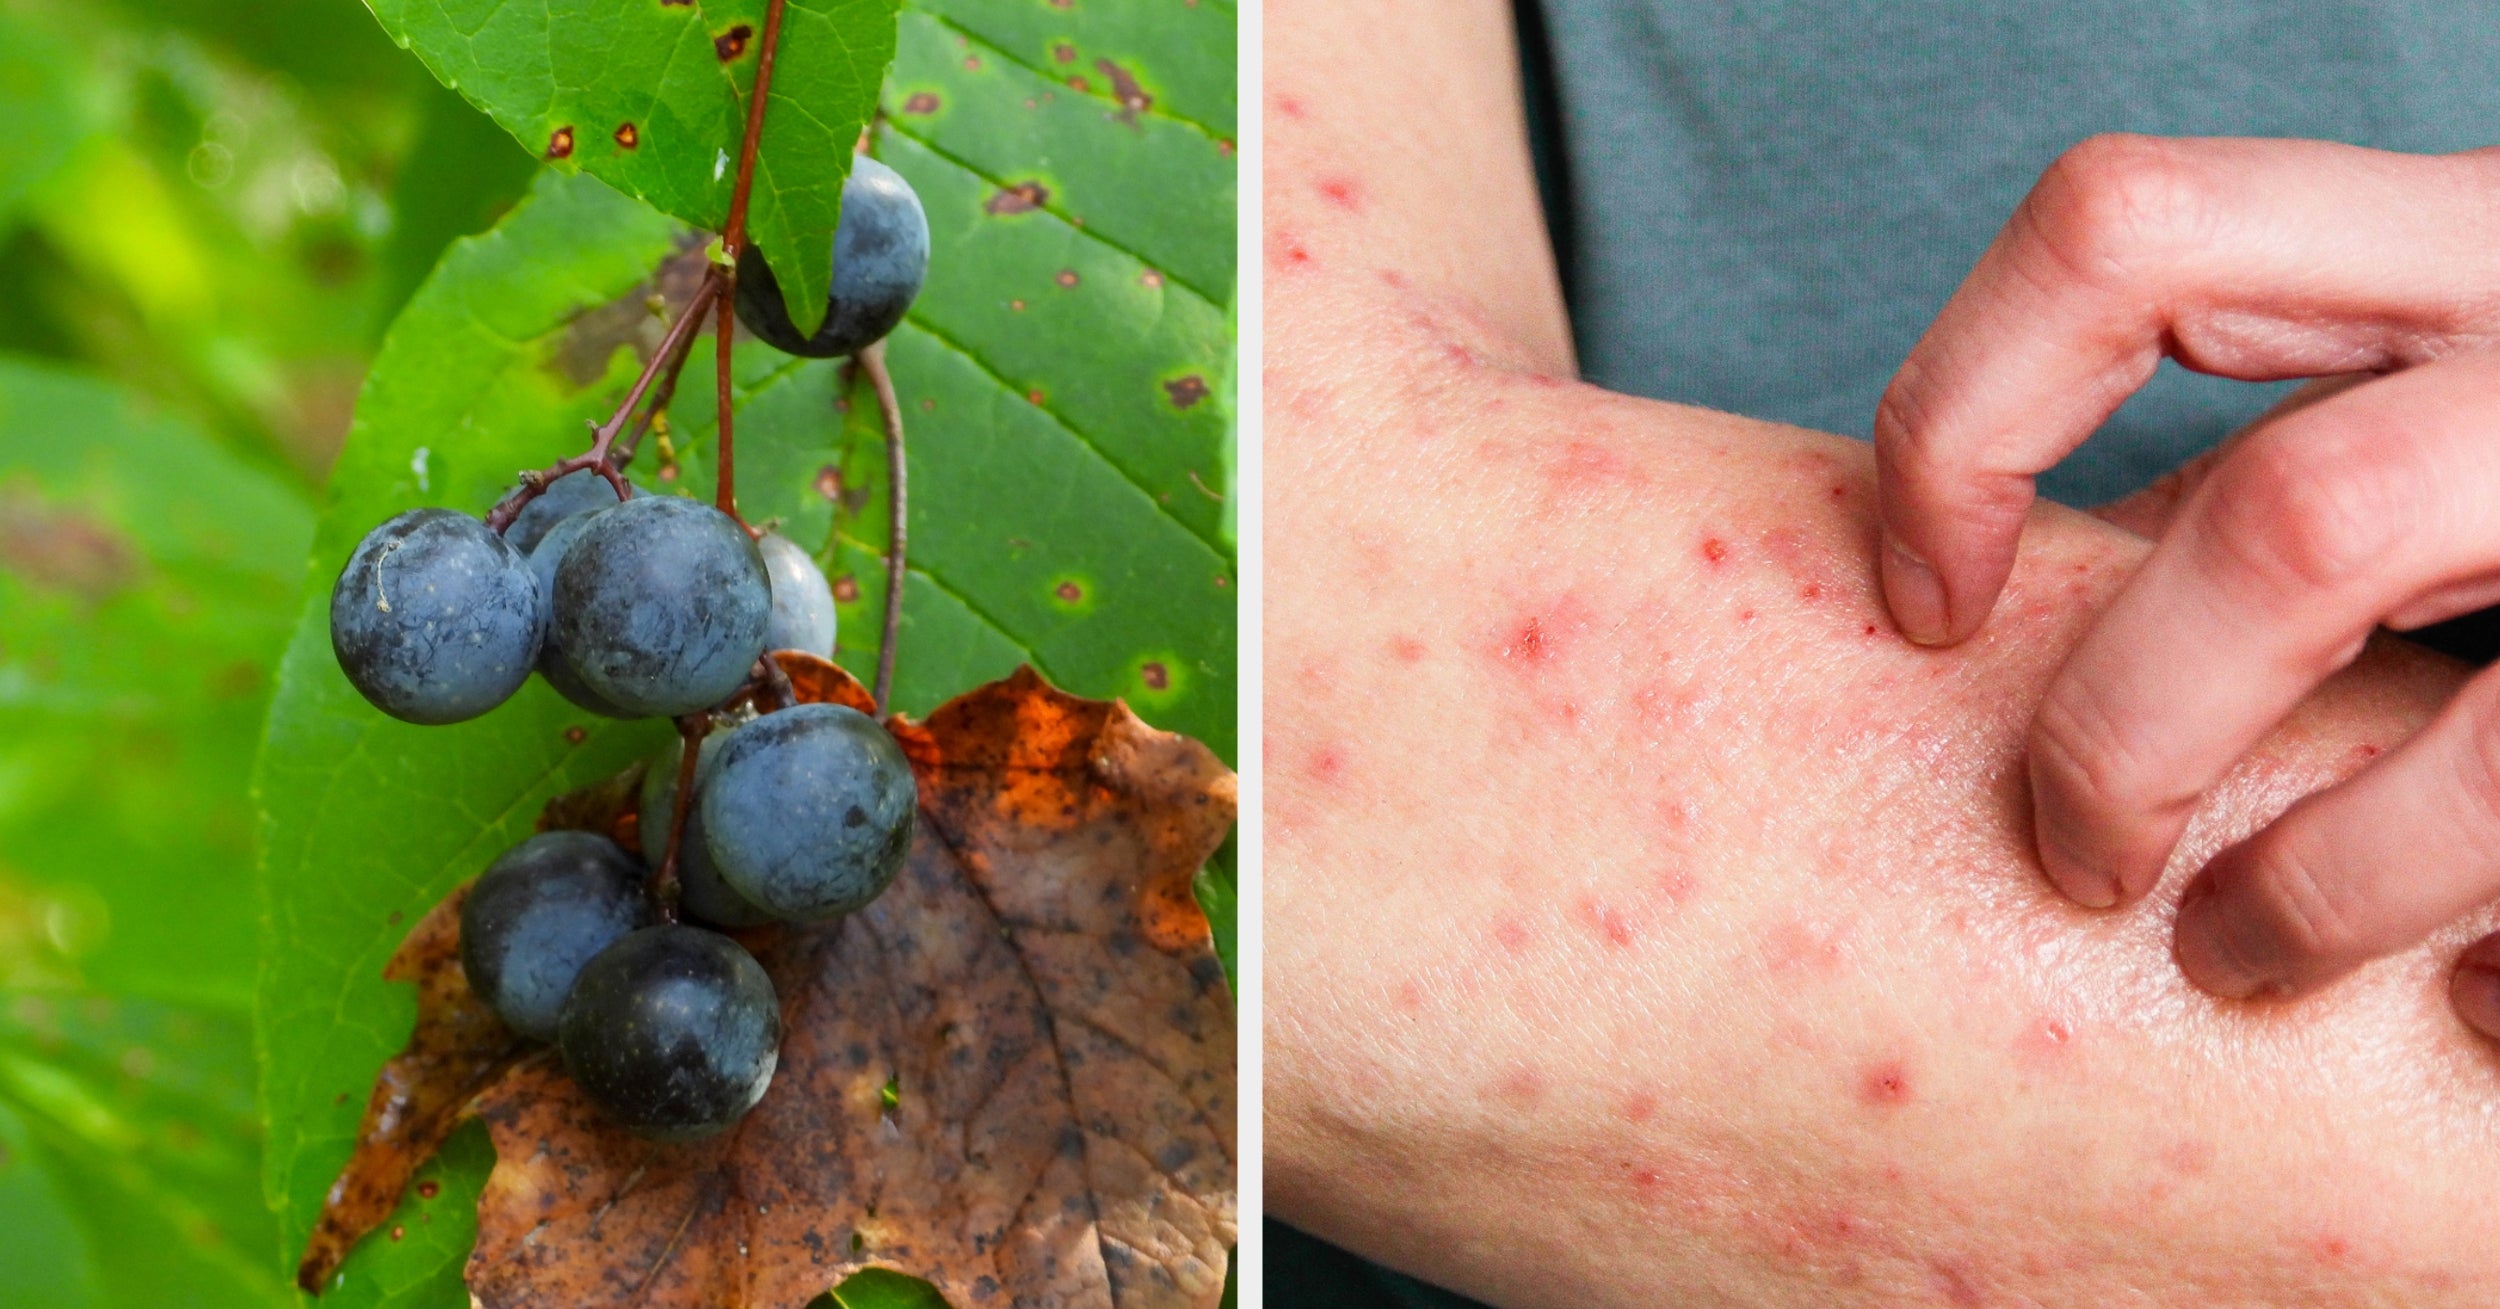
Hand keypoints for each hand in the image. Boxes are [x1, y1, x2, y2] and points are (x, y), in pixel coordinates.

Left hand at [1870, 133, 2499, 1018]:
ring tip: (2235, 959)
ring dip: (2314, 889)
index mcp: (2454, 241)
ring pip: (2475, 745)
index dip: (1966, 416)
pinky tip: (2477, 1007)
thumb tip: (2027, 580)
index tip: (1921, 599)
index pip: (2122, 232)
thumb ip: (2266, 452)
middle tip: (2071, 851)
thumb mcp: (2430, 386)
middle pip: (2287, 521)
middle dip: (2130, 730)